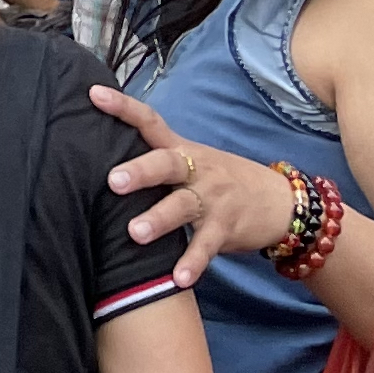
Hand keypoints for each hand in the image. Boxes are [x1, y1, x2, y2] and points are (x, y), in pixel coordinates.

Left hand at [92, 84, 302, 279]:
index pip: (150, 121)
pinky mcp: (226, 228)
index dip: (123, 106)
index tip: (94, 93)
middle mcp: (196, 169)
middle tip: (113, 181)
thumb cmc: (221, 179)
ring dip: (159, 219)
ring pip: (183, 206)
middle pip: (167, 164)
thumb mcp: (192, 160)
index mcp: (182, 148)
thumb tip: (104, 158)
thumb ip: (157, 158)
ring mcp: (213, 198)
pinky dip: (192, 262)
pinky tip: (178, 279)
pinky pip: (206, 246)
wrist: (279, 201)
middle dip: (140, 171)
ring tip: (134, 233)